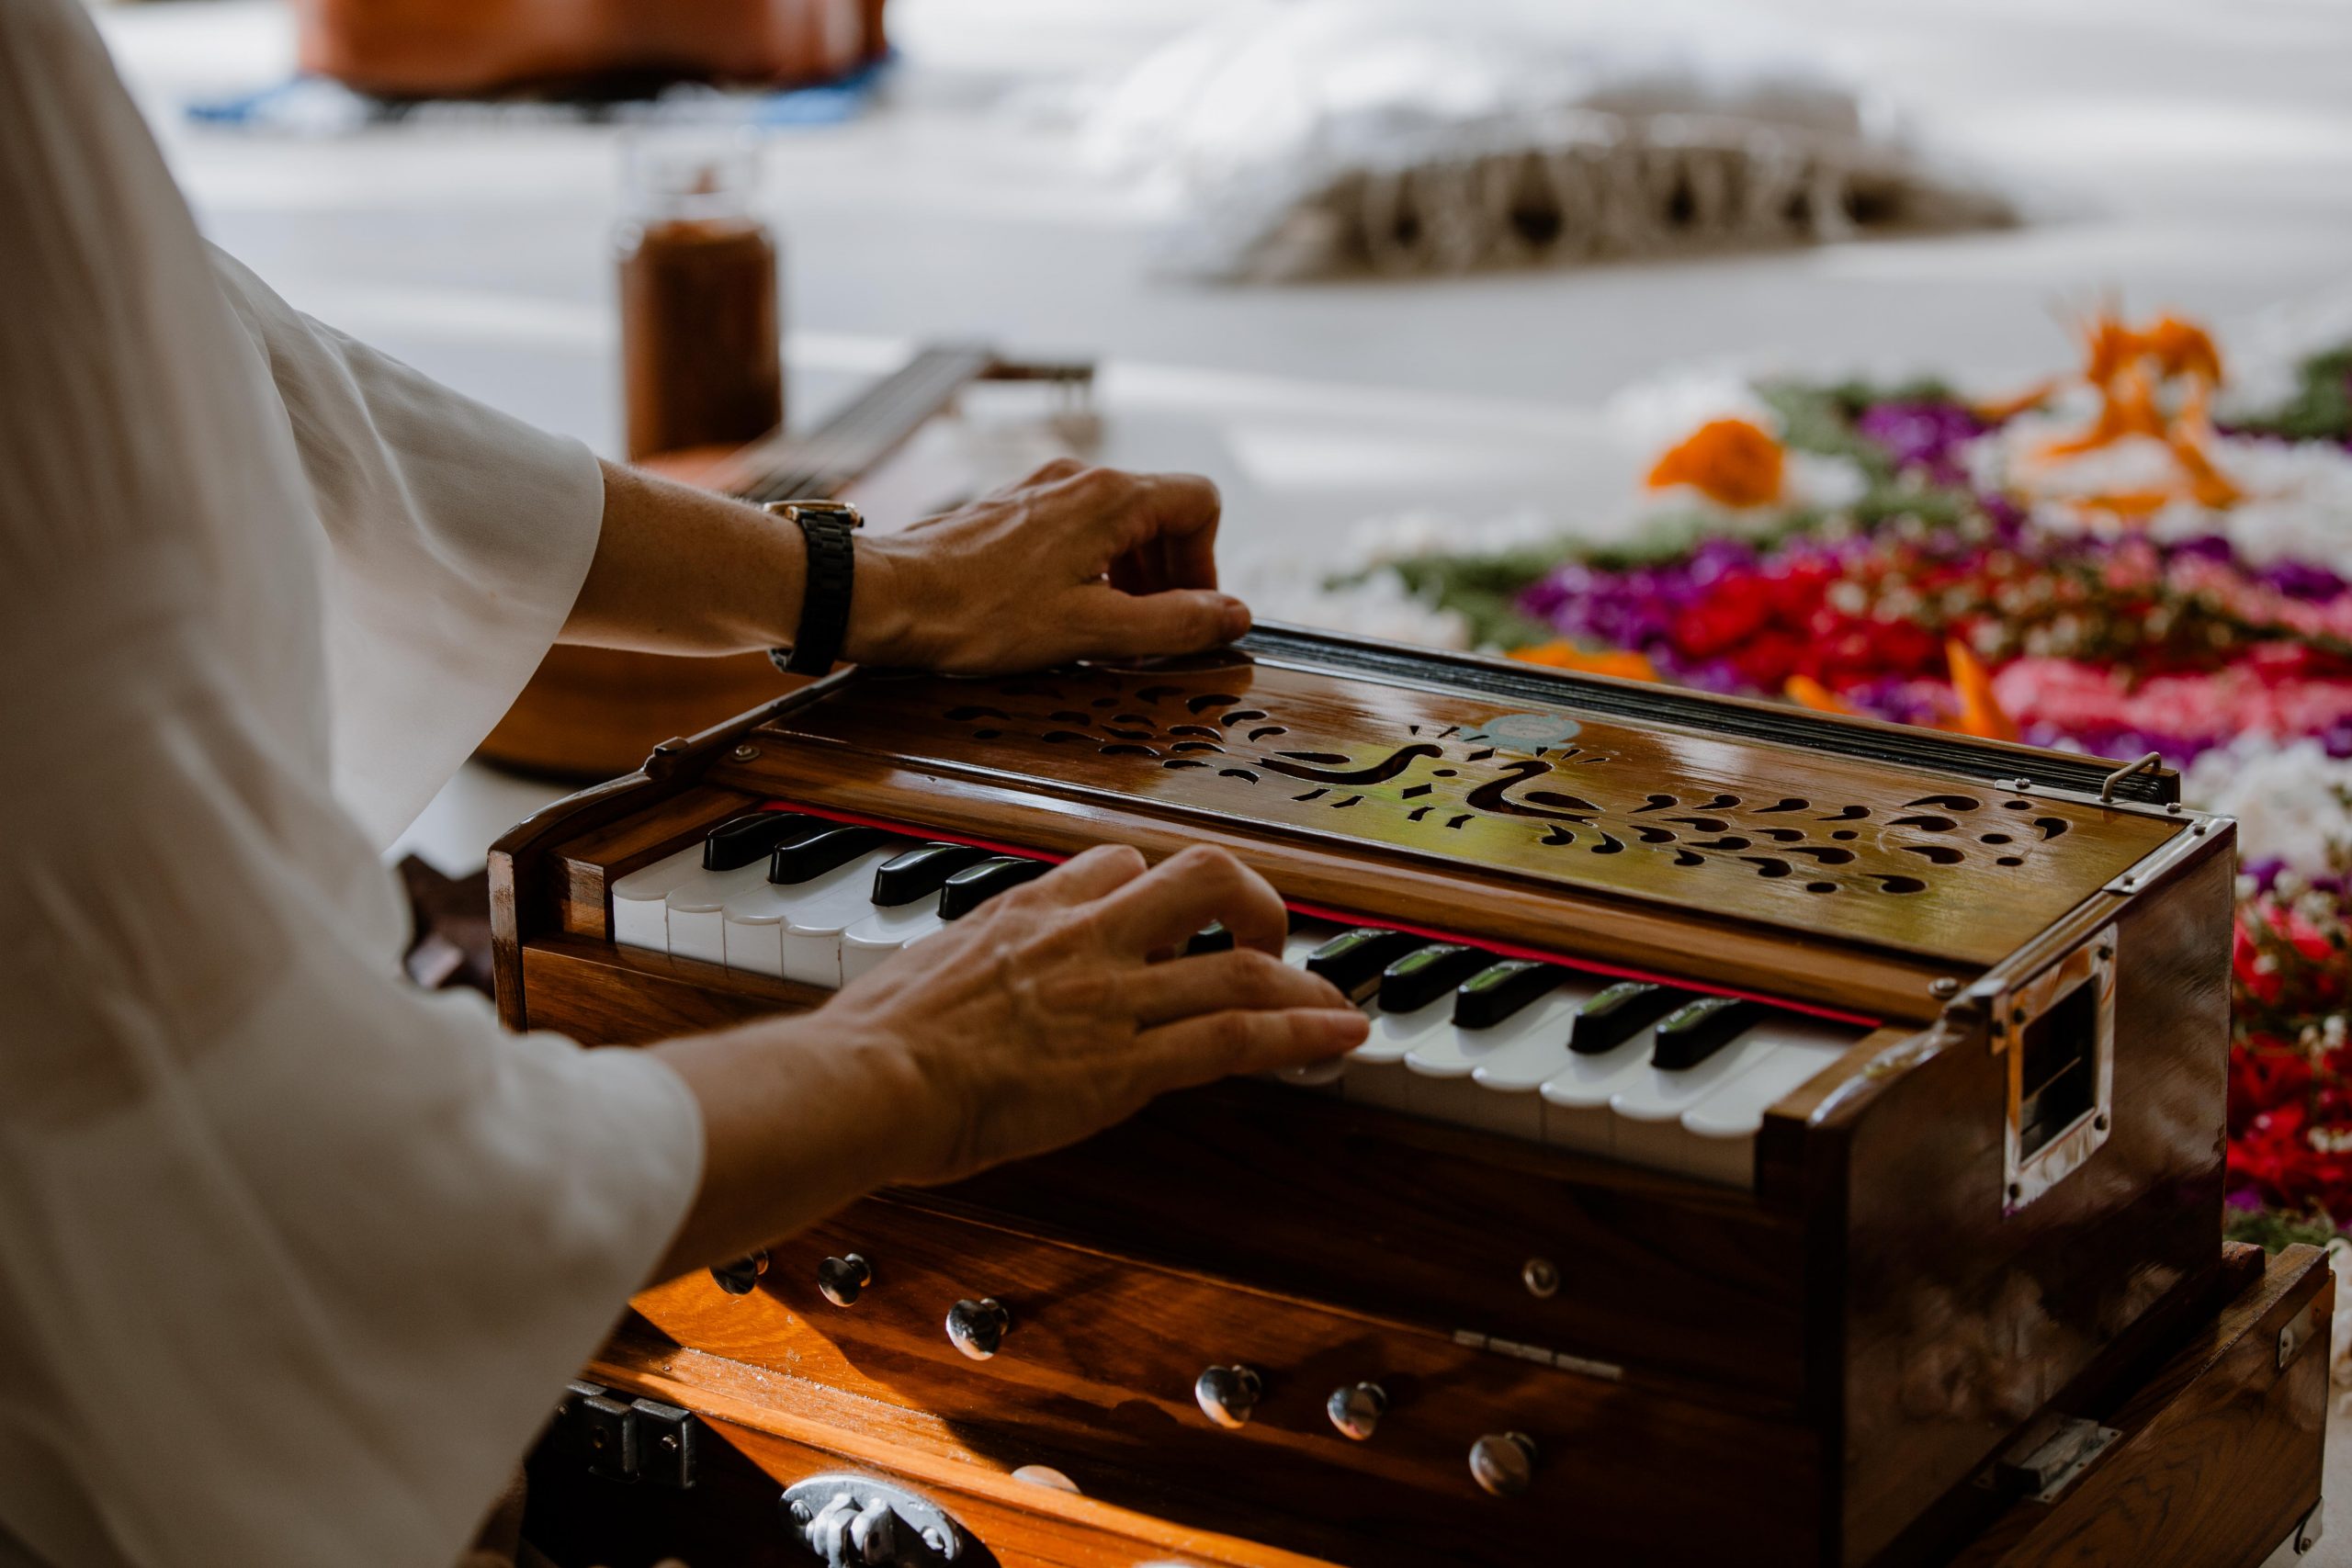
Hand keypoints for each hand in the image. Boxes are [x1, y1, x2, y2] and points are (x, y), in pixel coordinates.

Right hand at [821, 844, 1366, 1183]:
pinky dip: (1300, 1031)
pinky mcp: (1125, 1063)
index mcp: (1028, 910)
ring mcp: (1111, 998)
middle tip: (1263, 940)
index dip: (1157, 890)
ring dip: (1300, 983)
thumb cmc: (872, 1043)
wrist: (867, 1079)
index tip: (1175, 922)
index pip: (1116, 865)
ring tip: (1332, 1003)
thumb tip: (967, 988)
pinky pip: (1235, 1036)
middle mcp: (1082, 938)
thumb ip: (968, 967)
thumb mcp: (921, 972)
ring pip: (1238, 966)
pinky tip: (1338, 1035)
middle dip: (1252, 902)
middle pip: (1201, 878)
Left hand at [849, 459, 1251, 675]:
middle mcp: (1078, 479)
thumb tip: (1234, 616)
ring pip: (1119, 522)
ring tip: (1110, 628)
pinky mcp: (1011, 510)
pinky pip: (1077, 529)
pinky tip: (1064, 611)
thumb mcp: (1090, 630)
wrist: (887, 597)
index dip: (1207, 563)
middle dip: (1171, 574)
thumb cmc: (978, 614)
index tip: (1188, 612)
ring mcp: (1041, 490)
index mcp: (1109, 497)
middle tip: (1153, 632)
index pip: (1200, 502)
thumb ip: (1172, 623)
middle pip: (1162, 512)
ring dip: (1132, 574)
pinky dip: (1091, 568)